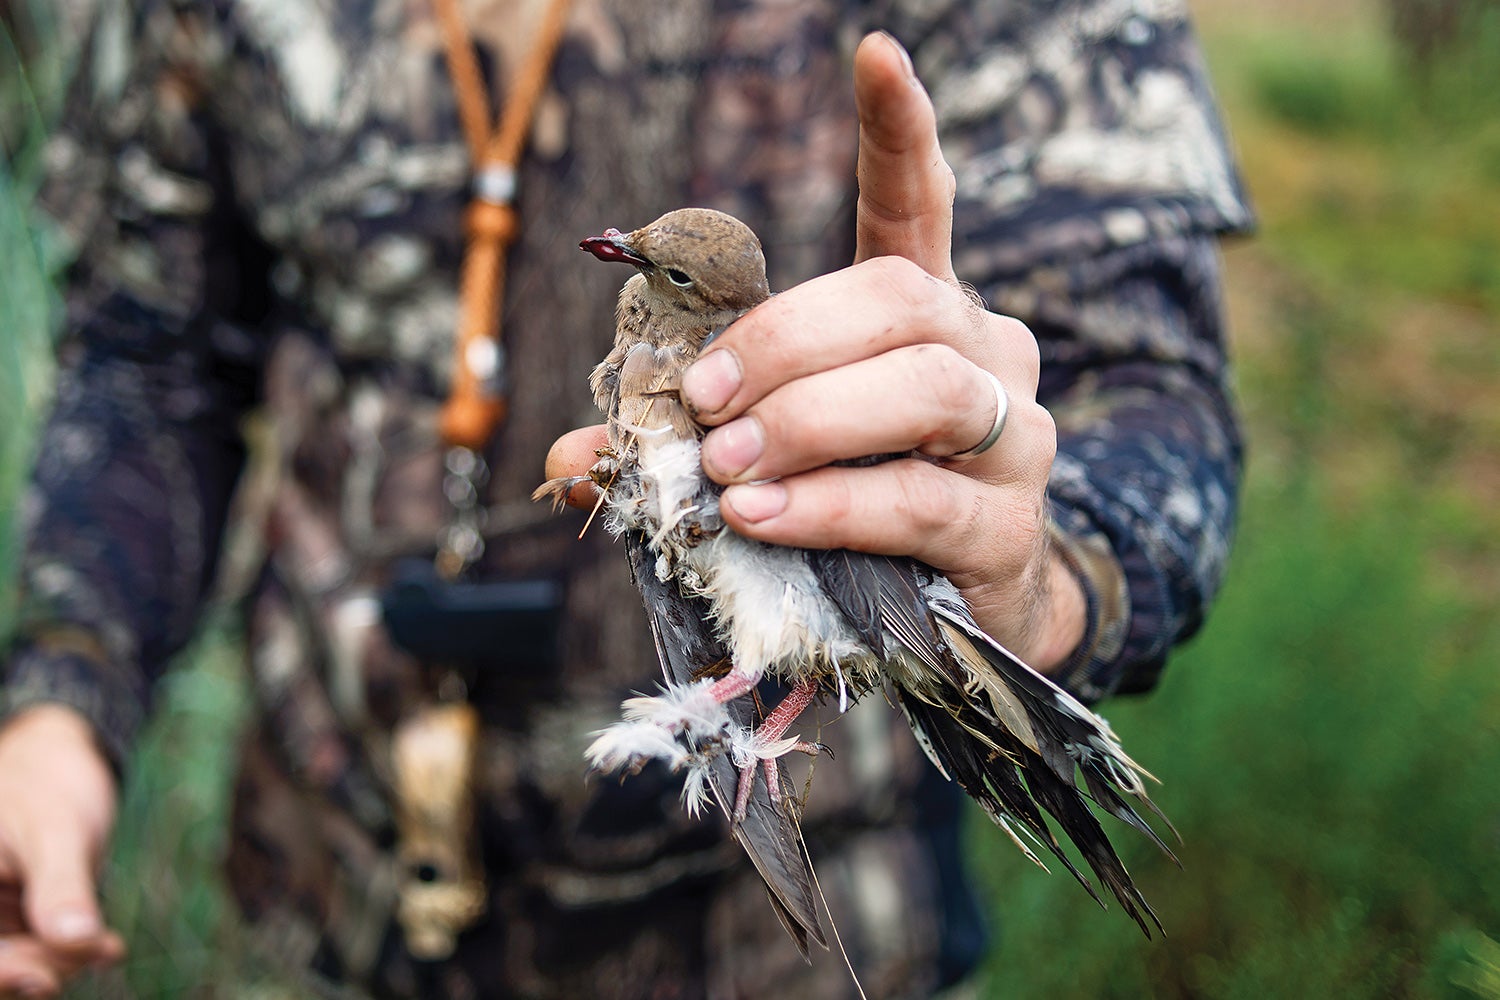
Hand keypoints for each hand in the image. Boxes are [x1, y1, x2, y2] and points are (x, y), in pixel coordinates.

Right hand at [0, 706, 123, 997]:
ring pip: (14, 963)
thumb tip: (75, 941)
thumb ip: (62, 885)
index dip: (1, 973)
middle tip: (95, 950)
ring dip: (59, 962)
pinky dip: (68, 951)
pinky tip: (106, 947)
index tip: (45, 979)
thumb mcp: (57, 829)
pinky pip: (34, 950)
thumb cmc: (48, 781)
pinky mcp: (13, 918)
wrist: (61, 758)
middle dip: (40, 967)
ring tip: (105, 945)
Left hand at [547, 32, 1084, 669]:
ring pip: (927, 388)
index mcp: (921, 317)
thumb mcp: (774, 455)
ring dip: (810, 418)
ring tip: (728, 462)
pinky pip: (918, 499)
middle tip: (704, 402)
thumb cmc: (855, 505)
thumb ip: (682, 443)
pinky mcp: (1006, 525)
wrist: (960, 614)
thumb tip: (569, 462)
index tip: (873, 55)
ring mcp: (1012, 436)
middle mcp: (983, 354)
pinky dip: (830, 505)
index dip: (899, 134)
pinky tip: (763, 515)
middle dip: (787, 341)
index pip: (919, 207)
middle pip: (900, 300)